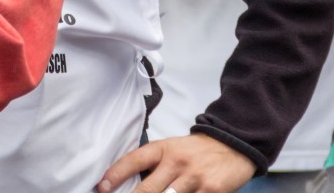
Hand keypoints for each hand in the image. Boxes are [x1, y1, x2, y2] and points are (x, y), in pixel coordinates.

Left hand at [99, 134, 255, 192]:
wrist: (232, 146)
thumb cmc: (196, 152)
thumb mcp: (172, 150)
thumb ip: (153, 165)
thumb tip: (128, 184)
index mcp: (163, 149)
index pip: (134, 160)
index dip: (115, 174)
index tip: (102, 188)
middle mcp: (176, 162)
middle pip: (148, 190)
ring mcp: (193, 177)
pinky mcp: (211, 191)